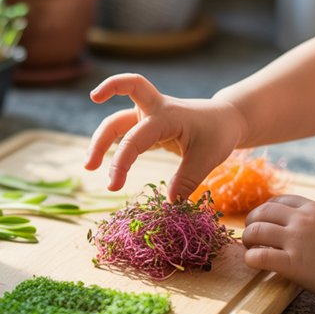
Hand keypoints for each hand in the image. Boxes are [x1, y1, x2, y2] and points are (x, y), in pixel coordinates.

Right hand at [83, 74, 245, 201]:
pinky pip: (123, 128)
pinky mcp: (147, 124)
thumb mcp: (208, 158)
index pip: (135, 138)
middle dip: (100, 139)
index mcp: (167, 115)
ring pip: (115, 121)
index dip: (121, 162)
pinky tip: (102, 157)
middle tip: (89, 166)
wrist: (225, 117)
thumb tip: (170, 203)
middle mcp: (153, 110)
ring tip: (89, 165)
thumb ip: (187, 180)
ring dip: (100, 139)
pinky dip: (111, 141)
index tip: (114, 187)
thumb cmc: (217, 134)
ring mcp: (148, 115)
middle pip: (116, 117)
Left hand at [242, 195, 314, 301]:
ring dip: (247, 239)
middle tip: (250, 234)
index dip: (265, 210)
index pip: (279, 200)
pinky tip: (253, 262)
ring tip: (249, 248)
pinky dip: (251, 258)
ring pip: (255, 231)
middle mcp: (302, 220)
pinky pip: (259, 256)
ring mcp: (296, 240)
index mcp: (314, 208)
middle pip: (262, 212)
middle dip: (251, 222)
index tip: (262, 220)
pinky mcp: (292, 263)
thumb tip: (310, 226)